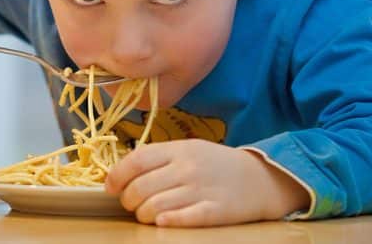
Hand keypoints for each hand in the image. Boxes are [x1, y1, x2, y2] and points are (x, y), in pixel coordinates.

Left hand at [105, 139, 310, 226]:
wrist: (260, 178)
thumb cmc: (218, 165)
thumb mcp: (190, 149)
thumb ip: (160, 157)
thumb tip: (123, 172)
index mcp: (179, 150)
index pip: (136, 160)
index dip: (117, 176)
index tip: (110, 187)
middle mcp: (188, 168)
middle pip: (140, 188)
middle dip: (129, 201)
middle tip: (132, 204)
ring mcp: (201, 190)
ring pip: (154, 207)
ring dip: (144, 215)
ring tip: (149, 214)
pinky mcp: (213, 211)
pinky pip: (180, 219)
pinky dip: (165, 222)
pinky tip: (163, 221)